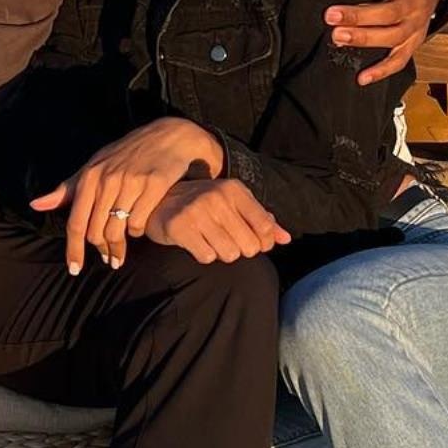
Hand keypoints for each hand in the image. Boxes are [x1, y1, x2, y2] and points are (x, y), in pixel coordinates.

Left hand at [30, 117, 224, 273]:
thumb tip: (35, 205)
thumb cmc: (125, 153)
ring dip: (118, 249)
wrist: (166, 136)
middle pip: (95, 231)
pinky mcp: (154, 184)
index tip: (74, 269)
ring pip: (116, 230)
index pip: (76, 222)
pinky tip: (138, 231)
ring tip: (120, 256)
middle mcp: (107, 179)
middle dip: (101, 251)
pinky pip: (139, 222)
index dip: (73, 250)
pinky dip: (137, 232)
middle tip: (108, 260)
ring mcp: (131, 182)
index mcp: (90, 177)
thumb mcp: (94, 166)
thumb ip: (67, 189)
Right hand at [140, 174, 291, 264]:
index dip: (263, 243)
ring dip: (221, 253)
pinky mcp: (180, 226)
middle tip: (226, 241)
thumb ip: (262, 220)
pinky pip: (206, 256)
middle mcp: (217, 197)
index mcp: (235, 190)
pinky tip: (196, 243)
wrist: (161, 202)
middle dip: (240, 250)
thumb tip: (286, 239)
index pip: (265, 227)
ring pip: (229, 254)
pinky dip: (204, 255)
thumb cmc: (205, 205)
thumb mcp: (234, 205)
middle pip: (249, 246)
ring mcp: (197, 211)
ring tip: (210, 241)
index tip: (252, 242)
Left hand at [326, 0, 446, 84]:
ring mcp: (415, 24)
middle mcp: (416, 0)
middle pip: (389, 12)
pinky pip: (399, 60)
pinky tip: (360, 79)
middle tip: (329, 15)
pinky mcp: (412, 42)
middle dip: (358, 15)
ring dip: (365, 39)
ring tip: (336, 37)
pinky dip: (382, 71)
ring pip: (392, 36)